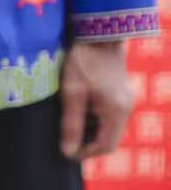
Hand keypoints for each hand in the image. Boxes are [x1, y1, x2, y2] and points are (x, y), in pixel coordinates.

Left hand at [61, 41, 134, 159]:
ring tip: (67, 126)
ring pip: (108, 129)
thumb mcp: (72, 93)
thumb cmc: (83, 62)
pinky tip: (76, 113)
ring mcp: (125, 102)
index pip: (106, 147)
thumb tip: (68, 152)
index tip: (65, 152)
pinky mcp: (120, 96)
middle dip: (87, 144)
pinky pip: (108, 117)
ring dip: (89, 132)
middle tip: (63, 140)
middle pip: (109, 140)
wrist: (100, 35)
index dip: (85, 153)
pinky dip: (93, 121)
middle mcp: (126, 110)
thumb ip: (71, 124)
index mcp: (116, 112)